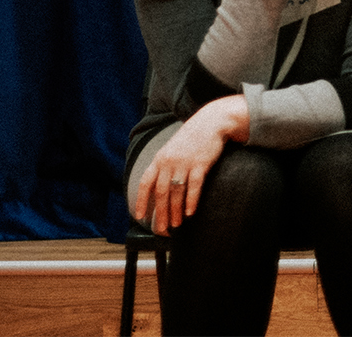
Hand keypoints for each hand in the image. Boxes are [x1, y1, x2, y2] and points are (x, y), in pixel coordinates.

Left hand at [134, 95, 249, 234]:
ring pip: (176, 192)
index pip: (145, 183)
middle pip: (161, 192)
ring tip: (177, 225)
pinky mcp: (201, 163)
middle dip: (160, 213)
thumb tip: (158, 187)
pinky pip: (194, 186)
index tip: (139, 216)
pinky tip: (190, 212)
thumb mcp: (172, 149)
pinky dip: (191, 200)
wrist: (211, 122)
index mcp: (159, 159)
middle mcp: (169, 162)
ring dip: (176, 211)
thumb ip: (164, 166)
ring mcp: (185, 162)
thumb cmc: (192, 138)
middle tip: (162, 229)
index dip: (141, 200)